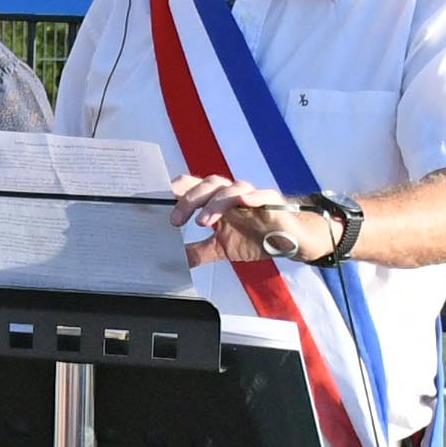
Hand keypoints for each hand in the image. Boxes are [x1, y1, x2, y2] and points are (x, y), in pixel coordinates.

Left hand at [173, 173, 315, 265]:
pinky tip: (243, 201)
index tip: (157, 202)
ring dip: (215, 202)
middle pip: (208, 185)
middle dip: (189, 200)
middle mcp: (232, 194)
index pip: (193, 188)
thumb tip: (176, 260)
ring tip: (202, 221)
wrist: (289, 241)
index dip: (175, 191)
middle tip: (175, 220)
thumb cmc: (255, 237)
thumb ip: (198, 252)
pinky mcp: (272, 202)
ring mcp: (252, 196)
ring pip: (231, 188)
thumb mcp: (221, 248)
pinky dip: (252, 196)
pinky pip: (262, 194)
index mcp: (217, 201)